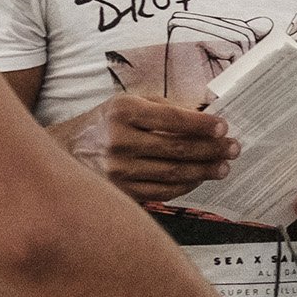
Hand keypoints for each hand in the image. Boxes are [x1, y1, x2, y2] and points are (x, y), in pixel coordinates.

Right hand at [53, 94, 238, 204]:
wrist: (63, 151)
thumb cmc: (103, 124)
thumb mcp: (126, 104)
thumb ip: (163, 108)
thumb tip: (205, 115)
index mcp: (123, 112)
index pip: (173, 120)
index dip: (203, 125)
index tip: (224, 127)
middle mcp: (119, 140)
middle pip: (178, 149)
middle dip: (211, 150)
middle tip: (233, 149)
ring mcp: (118, 170)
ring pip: (173, 174)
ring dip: (204, 171)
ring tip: (222, 167)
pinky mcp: (119, 192)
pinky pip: (162, 192)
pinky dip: (185, 187)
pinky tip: (198, 180)